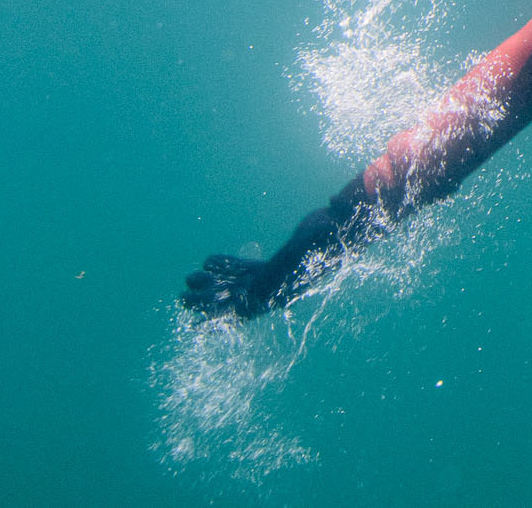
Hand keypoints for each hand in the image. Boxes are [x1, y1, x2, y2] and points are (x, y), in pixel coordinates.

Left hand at [181, 178, 375, 320]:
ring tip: (188, 280)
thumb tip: (325, 217)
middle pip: (236, 300)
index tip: (196, 315)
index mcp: (283, 288)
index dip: (221, 312)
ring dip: (214, 284)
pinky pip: (248, 270)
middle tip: (183, 298)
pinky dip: (229, 267)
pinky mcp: (276, 262)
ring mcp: (277, 275)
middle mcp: (278, 287)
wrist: (349, 227)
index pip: (247, 306)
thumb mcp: (324, 232)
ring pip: (239, 285)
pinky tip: (210, 260)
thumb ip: (318, 230)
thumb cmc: (336, 232)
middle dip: (209, 301)